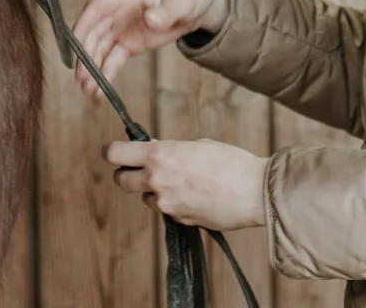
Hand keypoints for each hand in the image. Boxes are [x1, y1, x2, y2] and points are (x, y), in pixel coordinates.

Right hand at [71, 0, 227, 99]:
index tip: (73, 44)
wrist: (203, 1)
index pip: (98, 6)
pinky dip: (106, 72)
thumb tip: (150, 20)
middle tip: (80, 79)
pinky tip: (100, 89)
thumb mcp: (186, 1)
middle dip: (85, 54)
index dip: (83, 24)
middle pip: (94, 30)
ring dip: (92, 67)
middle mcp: (120, 9)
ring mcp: (124, 26)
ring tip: (88, 90)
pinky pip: (114, 57)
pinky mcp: (131, 41)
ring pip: (101, 47)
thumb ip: (168, 11)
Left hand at [104, 138, 267, 230]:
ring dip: (153, 191)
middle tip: (138, 170)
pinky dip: (173, 204)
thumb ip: (171, 150)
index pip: (116, 154)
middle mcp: (157, 180)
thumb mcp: (197, 145)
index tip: (113, 151)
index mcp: (159, 155)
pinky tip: (194, 196)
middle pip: (122, 181)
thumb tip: (158, 153)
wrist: (254, 192)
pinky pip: (167, 210)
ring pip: (146, 198)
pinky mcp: (179, 220)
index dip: (111, 152)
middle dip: (126, 175)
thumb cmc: (230, 162)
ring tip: (178, 183)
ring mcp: (166, 203)